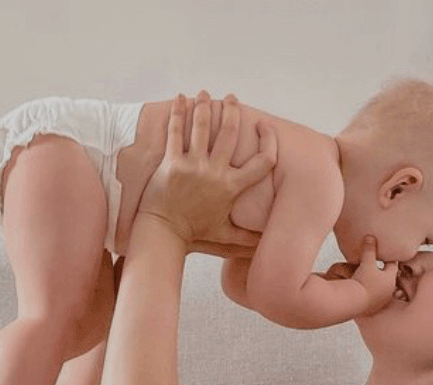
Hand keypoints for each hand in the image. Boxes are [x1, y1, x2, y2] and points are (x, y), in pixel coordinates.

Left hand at [136, 91, 276, 248]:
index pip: (263, 161)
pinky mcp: (172, 163)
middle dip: (232, 110)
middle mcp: (216, 173)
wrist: (164, 232)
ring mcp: (193, 166)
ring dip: (205, 105)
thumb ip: (246, 237)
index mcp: (232, 187)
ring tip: (206, 94)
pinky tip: (180, 98)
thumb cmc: (194, 232)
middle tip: (231, 98)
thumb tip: (263, 243)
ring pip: (202, 126)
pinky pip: (176, 131)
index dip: (269, 141)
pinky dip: (178, 112)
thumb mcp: (225, 234)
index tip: (264, 127)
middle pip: (230, 132)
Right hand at [349, 237, 397, 312]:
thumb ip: (369, 250)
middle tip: (381, 264)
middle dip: (384, 271)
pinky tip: (366, 290)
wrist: (354, 303)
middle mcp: (388, 290)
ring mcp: (381, 300)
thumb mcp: (366, 263)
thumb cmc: (363, 282)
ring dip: (378, 283)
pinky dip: (371, 292)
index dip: (390, 257)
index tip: (388, 252)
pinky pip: (374, 297)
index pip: (393, 265)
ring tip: (373, 278)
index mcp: (390, 278)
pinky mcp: (373, 307)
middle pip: (388, 277)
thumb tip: (370, 236)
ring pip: (381, 288)